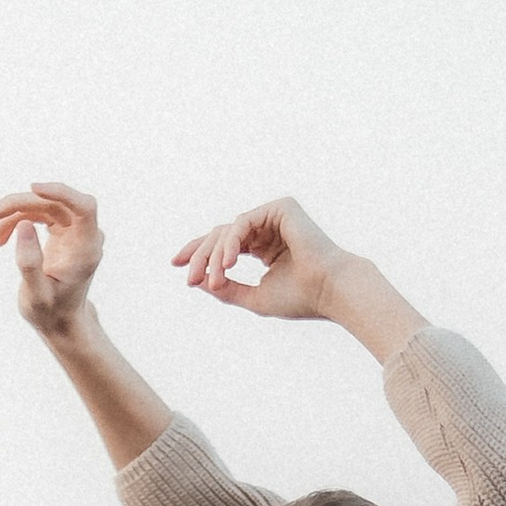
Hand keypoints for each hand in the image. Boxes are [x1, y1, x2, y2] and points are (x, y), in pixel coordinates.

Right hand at [0, 180, 104, 338]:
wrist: (59, 321)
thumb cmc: (51, 313)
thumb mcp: (36, 295)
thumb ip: (30, 262)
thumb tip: (24, 224)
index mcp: (87, 249)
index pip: (84, 207)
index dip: (60, 192)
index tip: (33, 188)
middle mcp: (83, 235)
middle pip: (52, 203)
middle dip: (19, 205)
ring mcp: (72, 230)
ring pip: (39, 207)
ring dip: (9, 218)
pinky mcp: (60, 229)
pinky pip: (35, 215)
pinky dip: (13, 224)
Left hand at [172, 195, 349, 320]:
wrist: (330, 291)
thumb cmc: (300, 298)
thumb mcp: (254, 297)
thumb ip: (228, 289)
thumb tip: (199, 282)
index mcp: (264, 247)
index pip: (224, 245)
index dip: (199, 254)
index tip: (175, 265)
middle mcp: (268, 229)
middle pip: (221, 235)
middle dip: (201, 257)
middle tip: (189, 278)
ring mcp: (274, 216)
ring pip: (228, 230)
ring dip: (215, 255)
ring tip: (213, 278)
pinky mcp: (280, 207)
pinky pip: (242, 222)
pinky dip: (231, 243)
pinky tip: (227, 262)